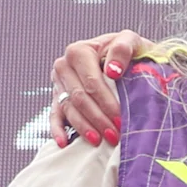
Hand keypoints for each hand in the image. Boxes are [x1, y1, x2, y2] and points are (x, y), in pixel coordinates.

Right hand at [47, 29, 151, 146]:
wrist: (124, 59)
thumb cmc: (129, 52)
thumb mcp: (132, 42)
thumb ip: (123, 49)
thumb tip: (112, 71)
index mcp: (79, 51)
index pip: (91, 82)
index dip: (106, 102)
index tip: (120, 119)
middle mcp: (64, 66)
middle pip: (80, 98)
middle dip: (98, 119)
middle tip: (115, 135)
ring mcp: (58, 83)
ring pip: (69, 110)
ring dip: (85, 128)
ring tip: (100, 141)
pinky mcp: (57, 98)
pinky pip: (54, 116)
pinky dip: (57, 131)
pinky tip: (65, 143)